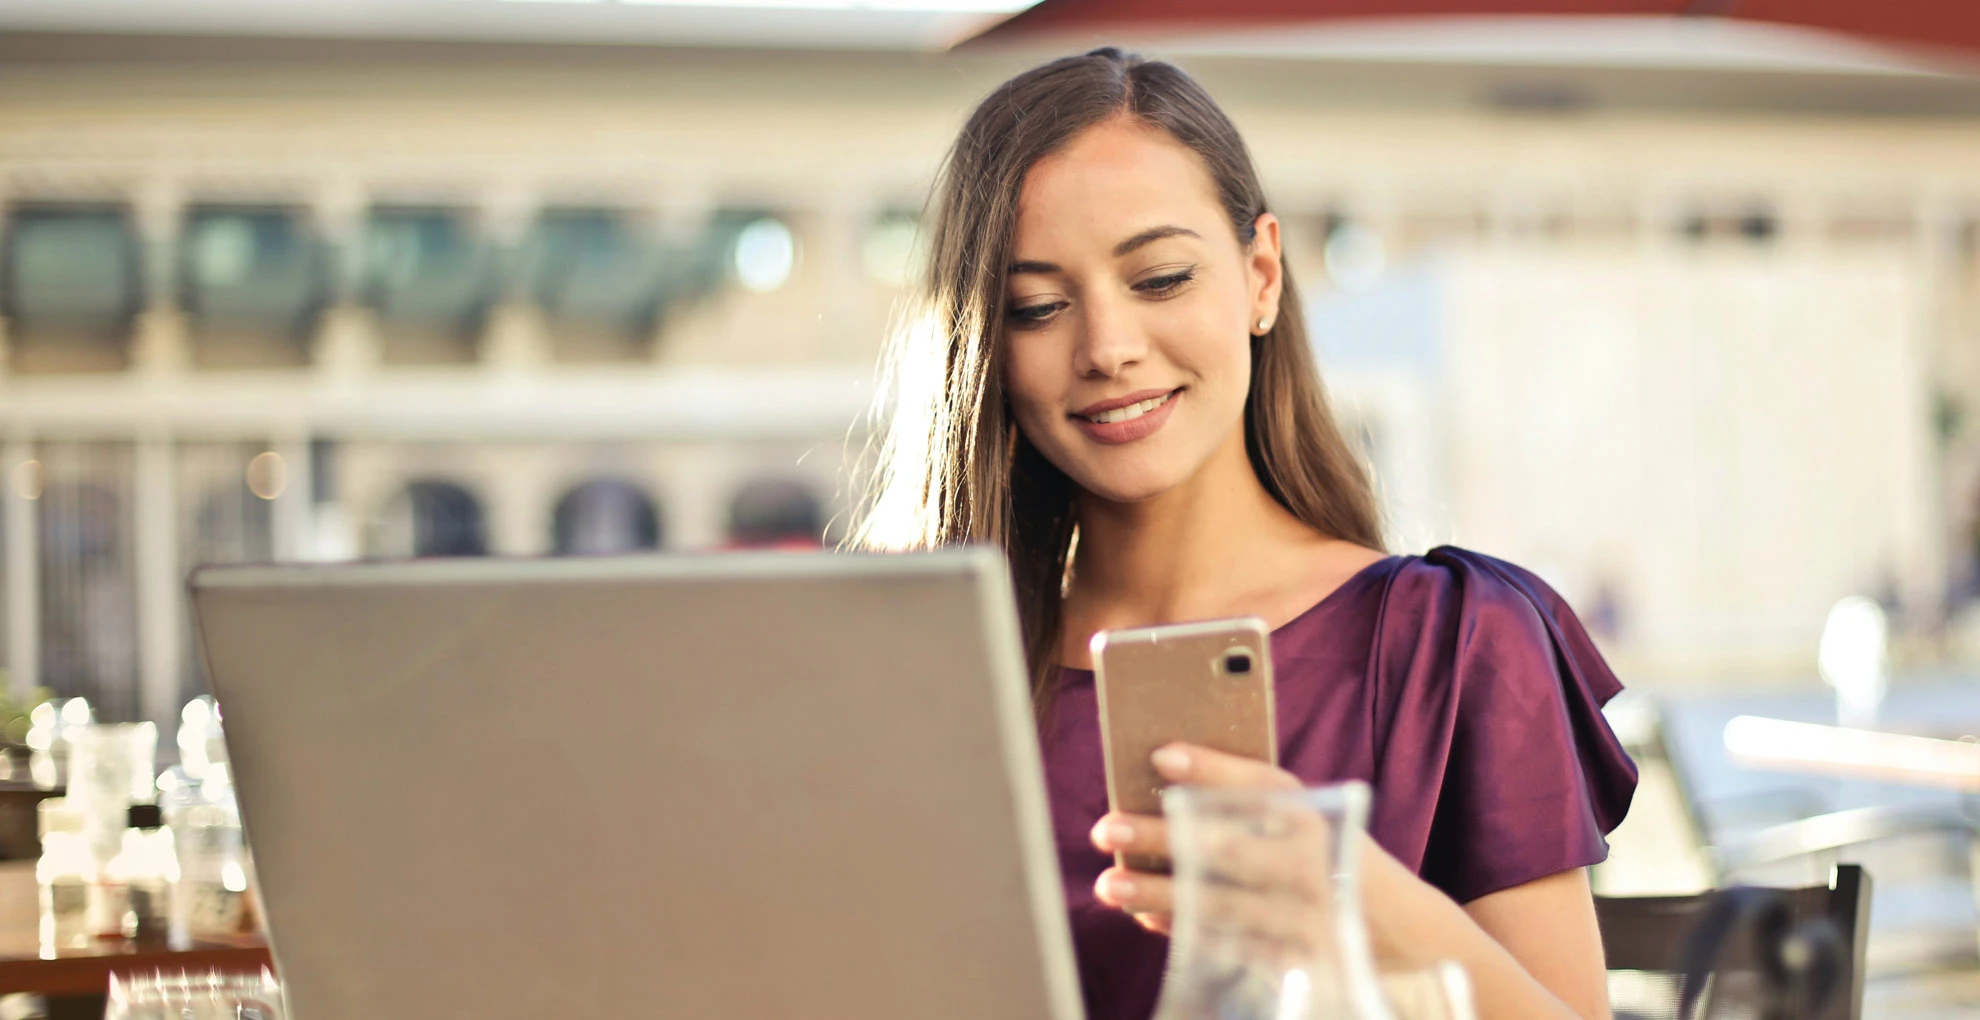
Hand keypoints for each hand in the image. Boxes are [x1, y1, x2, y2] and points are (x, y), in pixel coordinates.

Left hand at [1089, 743, 1331, 950]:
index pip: (1262, 785)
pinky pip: (1226, 944)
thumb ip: (1245, 794)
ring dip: (1158, 893)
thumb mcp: (1305, 816)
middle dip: (1164, 838)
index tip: (1160, 754)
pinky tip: (1145, 914)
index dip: (1211, 769)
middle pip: (1229, 848)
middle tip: (1107, 828)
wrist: (1395, 929)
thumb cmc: (1324, 855)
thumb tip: (1163, 762)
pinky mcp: (1290, 959)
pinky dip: (1183, 928)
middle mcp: (1311, 865)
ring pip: (1219, 904)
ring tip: (1108, 884)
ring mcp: (1302, 918)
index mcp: (1315, 816)